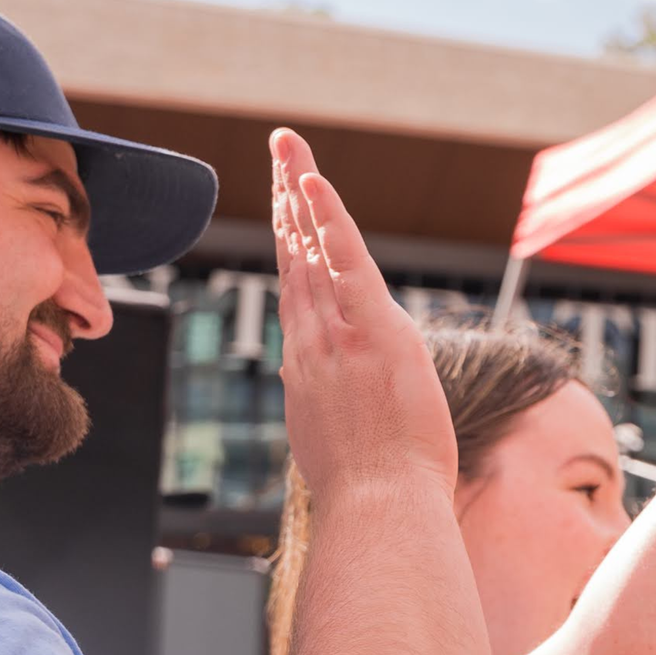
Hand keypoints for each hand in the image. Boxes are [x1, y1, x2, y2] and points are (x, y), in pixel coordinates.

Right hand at [269, 129, 458, 494]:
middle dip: (285, 204)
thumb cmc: (370, 494)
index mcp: (308, 370)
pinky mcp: (369, 328)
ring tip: (286, 145)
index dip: (292, 250)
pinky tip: (311, 179)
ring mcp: (335, 333)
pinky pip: (343, 257)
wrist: (378, 508)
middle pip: (295, 259)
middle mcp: (312, 343)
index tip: (286, 217)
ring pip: (310, 248)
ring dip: (297, 192)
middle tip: (277, 156)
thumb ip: (323, 409)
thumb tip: (308, 396)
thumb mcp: (335, 448)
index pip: (299, 296)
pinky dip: (325, 216)